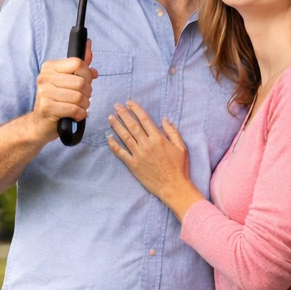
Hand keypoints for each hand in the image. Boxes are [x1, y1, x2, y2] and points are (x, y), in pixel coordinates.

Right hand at [30, 40, 96, 140]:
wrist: (41, 123)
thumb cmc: (58, 101)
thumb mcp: (68, 80)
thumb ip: (80, 64)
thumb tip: (89, 45)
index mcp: (50, 67)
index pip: (78, 63)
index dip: (87, 75)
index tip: (85, 82)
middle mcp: (44, 77)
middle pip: (80, 81)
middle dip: (87, 93)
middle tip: (82, 99)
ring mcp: (43, 92)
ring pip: (78, 97)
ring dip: (84, 106)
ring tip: (78, 107)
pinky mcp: (46, 107)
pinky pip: (74, 109)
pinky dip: (79, 114)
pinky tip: (75, 115)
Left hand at [106, 101, 201, 215]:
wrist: (174, 187)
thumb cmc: (179, 167)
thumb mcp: (181, 147)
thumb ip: (173, 132)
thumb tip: (164, 119)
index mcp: (158, 138)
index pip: (144, 119)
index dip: (135, 109)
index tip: (129, 102)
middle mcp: (146, 144)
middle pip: (132, 125)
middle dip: (123, 114)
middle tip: (115, 105)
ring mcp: (138, 155)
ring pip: (124, 137)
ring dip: (116, 126)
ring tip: (110, 117)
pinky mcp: (133, 165)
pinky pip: (121, 153)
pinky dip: (113, 145)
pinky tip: (108, 138)